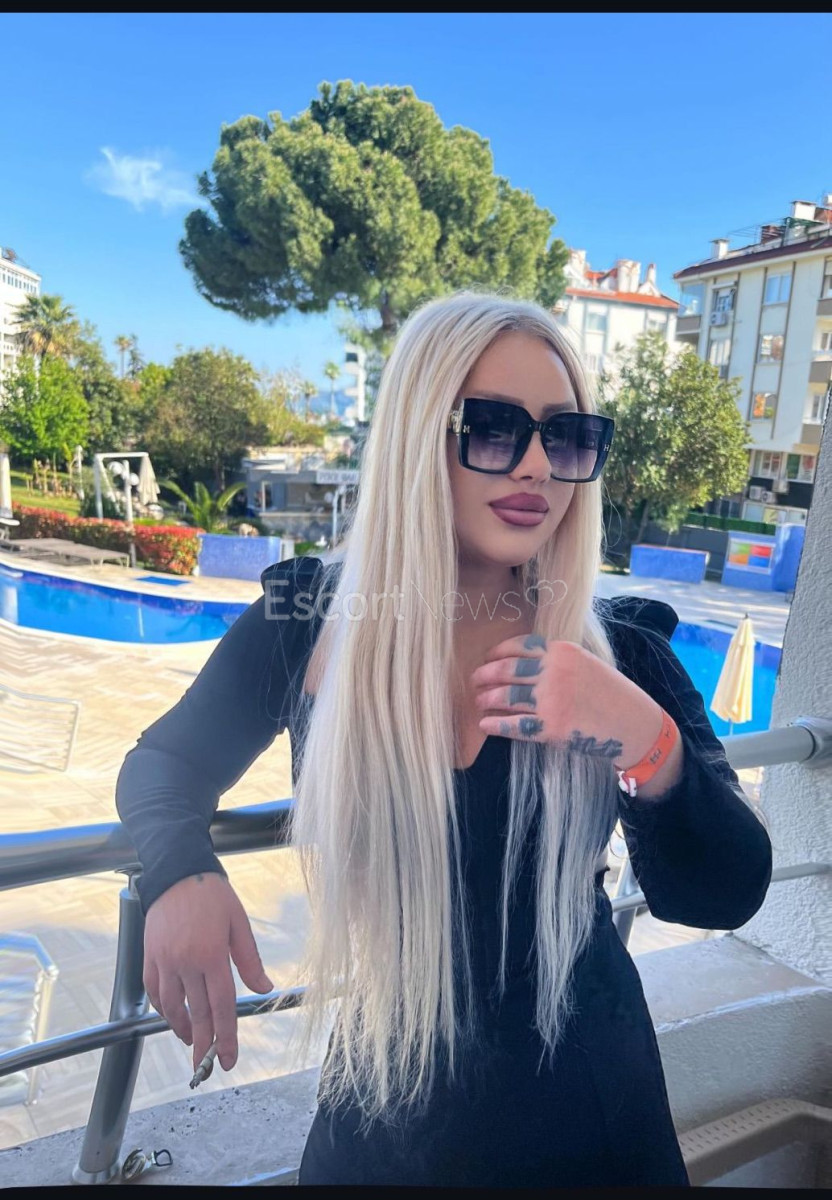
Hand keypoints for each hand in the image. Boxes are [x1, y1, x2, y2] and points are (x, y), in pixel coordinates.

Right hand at [143, 872, 273, 1074]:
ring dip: (182, 1029)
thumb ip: (249, 960)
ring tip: (192, 1043)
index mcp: (212, 955)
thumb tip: (264, 989)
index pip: (222, 1006)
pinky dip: (162, 1008)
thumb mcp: (239, 923)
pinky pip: (154, 991)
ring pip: (172, 1007)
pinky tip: (172, 1016)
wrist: (177, 871)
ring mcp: (164, 961)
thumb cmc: (213, 895)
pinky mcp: (150, 956)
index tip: (229, 1059)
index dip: (227, 1036)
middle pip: (196, 1014)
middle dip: (203, 1045)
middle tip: (207, 1068)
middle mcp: (186, 963)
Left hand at [471, 633, 664, 774]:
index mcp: (563, 651)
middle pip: (507, 670)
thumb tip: (520, 664)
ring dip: (487, 699)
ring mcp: (552, 700)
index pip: (519, 646)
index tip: (487, 659)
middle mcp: (555, 672)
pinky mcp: (551, 727)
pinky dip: (495, 724)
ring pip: (506, 696)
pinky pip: (514, 724)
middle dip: (485, 675)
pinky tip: (485, 724)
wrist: (634, 726)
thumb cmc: (612, 695)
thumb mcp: (587, 664)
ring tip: (478, 701)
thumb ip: (557, 661)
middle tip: (474, 681)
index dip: (497, 653)